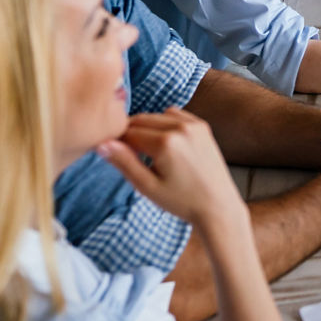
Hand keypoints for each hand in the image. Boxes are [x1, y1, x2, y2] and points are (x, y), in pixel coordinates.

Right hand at [98, 108, 245, 231]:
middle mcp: (181, 127)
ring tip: (147, 152)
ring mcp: (194, 125)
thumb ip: (124, 162)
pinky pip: (175, 115)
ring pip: (157, 115)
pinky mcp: (202, 126)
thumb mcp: (147, 186)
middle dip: (130, 133)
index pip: (128, 132)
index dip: (116, 142)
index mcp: (166, 142)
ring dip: (147, 127)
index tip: (112, 153)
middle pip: (142, 120)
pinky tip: (164, 143)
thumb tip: (103, 143)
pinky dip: (164, 123)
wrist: (217, 205)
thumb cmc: (182, 201)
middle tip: (127, 154)